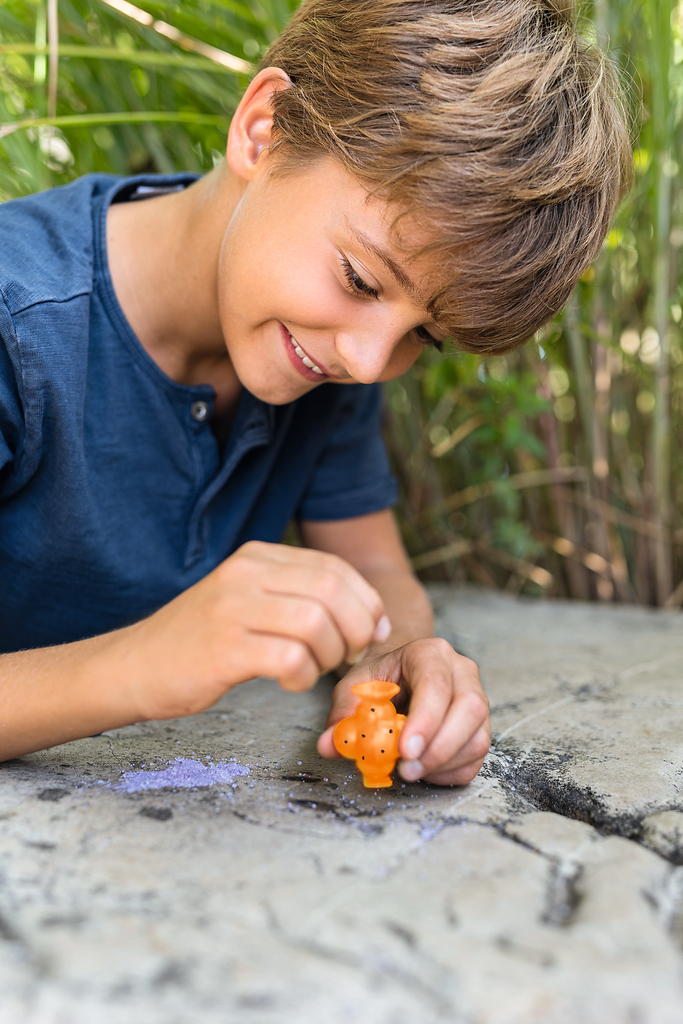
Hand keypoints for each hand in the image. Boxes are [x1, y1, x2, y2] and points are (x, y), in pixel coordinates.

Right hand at [121, 541, 389, 720]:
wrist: (134, 666)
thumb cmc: (198, 640)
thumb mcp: (245, 598)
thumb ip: (295, 594)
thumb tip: (366, 613)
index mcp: (255, 557)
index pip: (333, 567)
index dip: (366, 601)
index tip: (373, 630)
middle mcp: (245, 574)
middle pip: (331, 590)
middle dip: (357, 628)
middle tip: (348, 655)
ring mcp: (233, 609)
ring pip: (317, 622)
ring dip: (331, 655)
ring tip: (314, 669)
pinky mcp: (225, 649)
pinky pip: (291, 658)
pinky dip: (304, 676)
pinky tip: (291, 681)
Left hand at [317, 637, 489, 785]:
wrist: (399, 679)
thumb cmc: (378, 681)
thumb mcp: (354, 688)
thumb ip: (343, 714)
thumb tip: (329, 744)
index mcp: (430, 653)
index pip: (436, 683)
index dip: (424, 720)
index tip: (404, 750)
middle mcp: (461, 672)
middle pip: (470, 709)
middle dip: (439, 747)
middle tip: (406, 769)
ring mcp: (477, 699)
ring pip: (477, 737)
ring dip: (443, 763)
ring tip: (409, 771)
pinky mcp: (479, 727)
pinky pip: (476, 757)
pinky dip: (450, 772)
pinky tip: (423, 770)